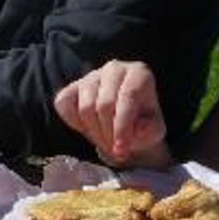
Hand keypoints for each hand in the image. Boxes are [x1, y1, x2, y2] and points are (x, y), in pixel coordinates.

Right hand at [53, 61, 169, 168]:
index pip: (128, 97)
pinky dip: (73, 122)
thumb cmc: (142, 126)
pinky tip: (88, 128)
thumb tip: (138, 128)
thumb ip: (151, 130)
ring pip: (84, 107)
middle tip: (114, 149)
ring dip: (93, 132)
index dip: (123, 127)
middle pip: (103, 105)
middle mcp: (114, 69)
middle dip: (108, 133)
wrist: (125, 126)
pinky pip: (64, 105)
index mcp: (139, 73)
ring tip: (105, 140)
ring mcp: (90, 76)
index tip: (122, 150)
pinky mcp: (72, 87)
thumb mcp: (154, 131)